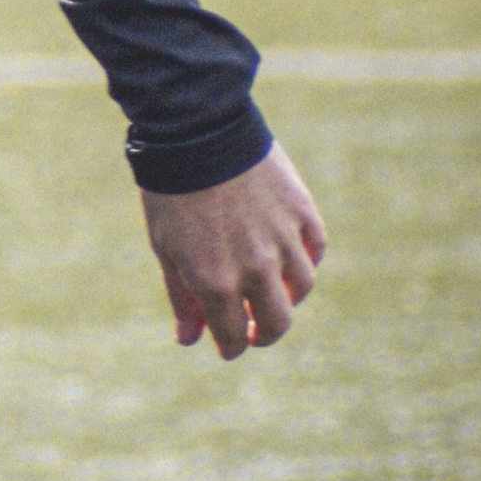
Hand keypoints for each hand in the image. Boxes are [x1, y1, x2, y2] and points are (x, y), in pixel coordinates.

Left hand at [139, 142, 325, 360]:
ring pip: (302, 288)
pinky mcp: (301, 211)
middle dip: (264, 334)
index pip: (234, 336)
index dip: (231, 347)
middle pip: (277, 323)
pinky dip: (306, 260)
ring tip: (270, 290)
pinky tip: (290, 259)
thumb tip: (190, 340)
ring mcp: (283, 239)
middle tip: (254, 329)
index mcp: (215, 281)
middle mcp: (255, 267)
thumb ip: (183, 298)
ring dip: (287, 298)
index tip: (229, 346)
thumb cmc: (171, 193)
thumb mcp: (166, 248)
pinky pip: (315, 249)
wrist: (196, 133)